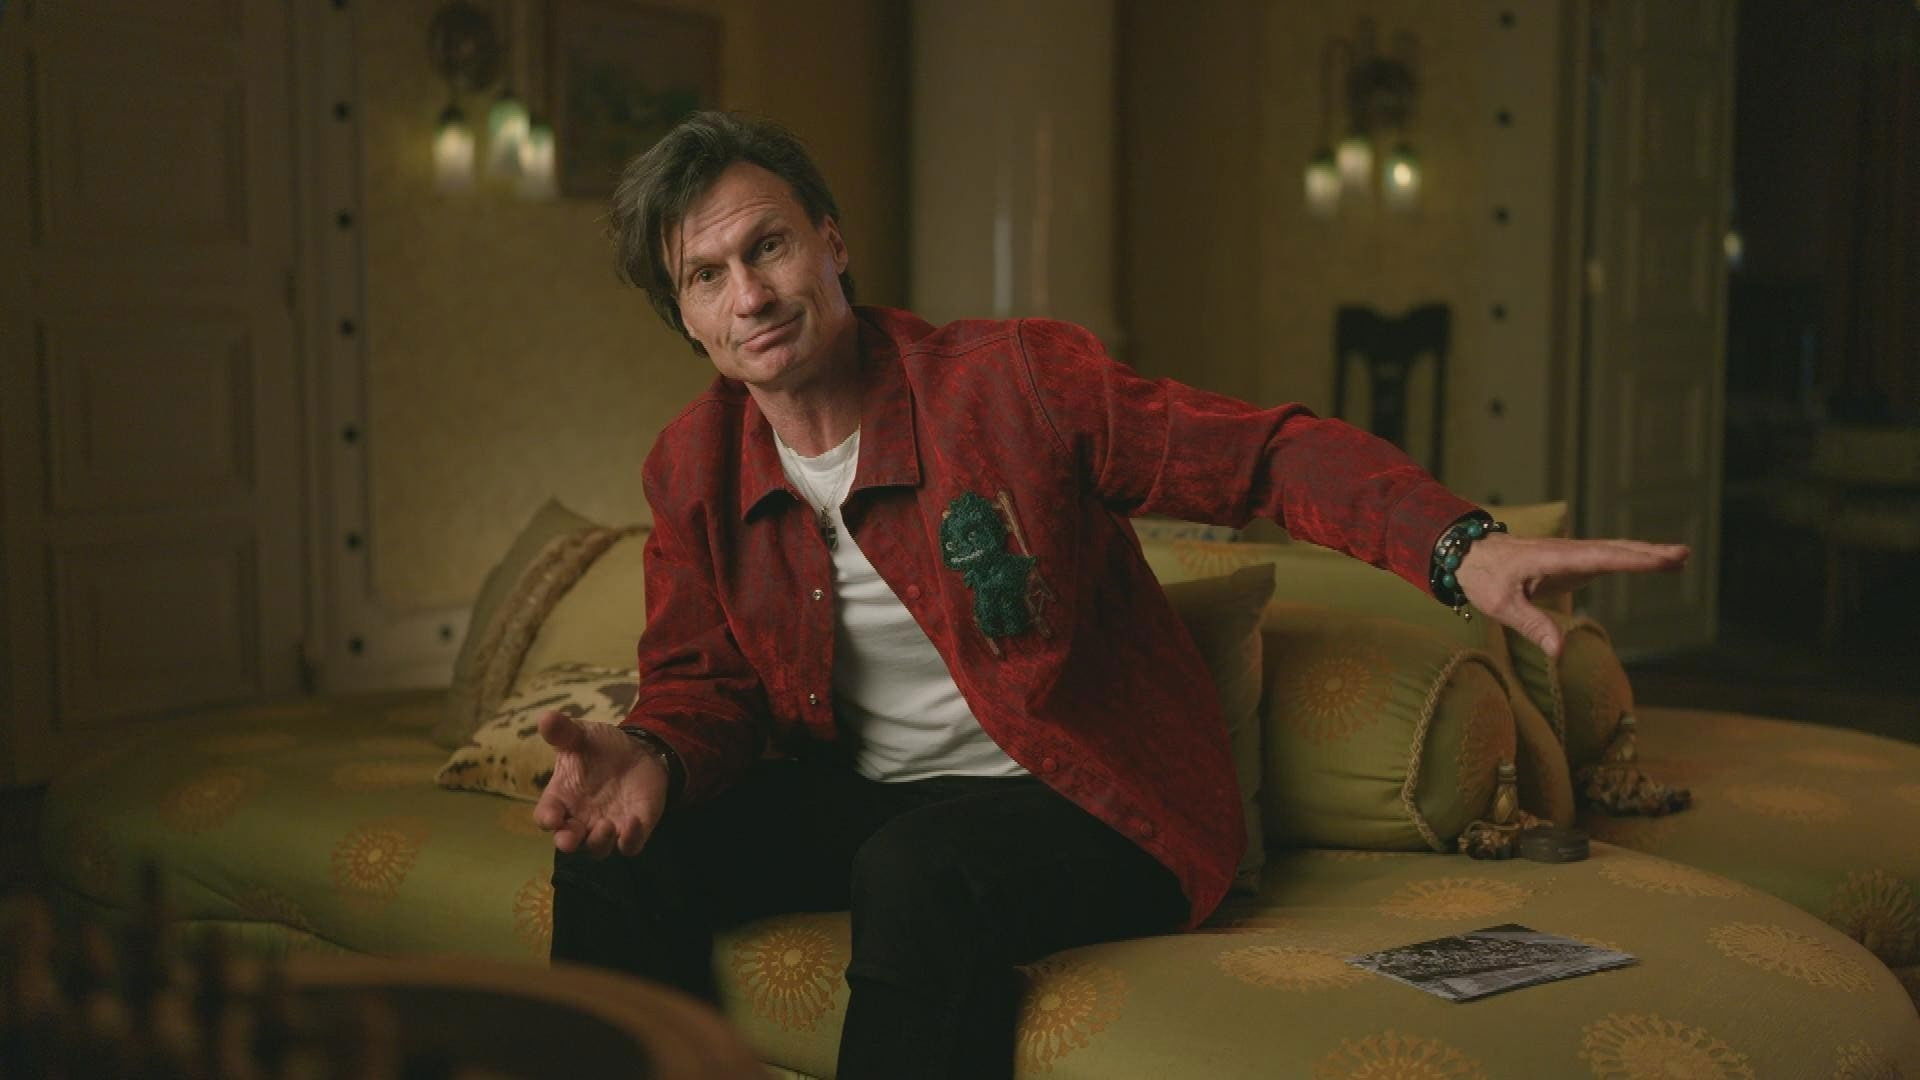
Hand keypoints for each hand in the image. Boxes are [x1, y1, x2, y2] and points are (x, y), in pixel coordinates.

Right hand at [532, 711, 671, 858]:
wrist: (638, 750)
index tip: (552, 817)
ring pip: (598, 850)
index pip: (546, 816)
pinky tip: (634, 821)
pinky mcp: (634, 828)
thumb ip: (563, 731)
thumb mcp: (581, 735)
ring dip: (599, 842)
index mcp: (562, 798)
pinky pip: (630, 846)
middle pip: (568, 842)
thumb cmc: (600, 747)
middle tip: (572, 837)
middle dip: (567, 842)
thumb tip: (545, 717)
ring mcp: (608, 826)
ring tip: (606, 825)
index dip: (547, 819)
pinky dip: (631, 840)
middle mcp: (581, 818)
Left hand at [1455, 533, 1689, 656]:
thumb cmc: (1483, 577)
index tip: (1659, 559)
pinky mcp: (1570, 562)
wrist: (1469, 554)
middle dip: (1648, 554)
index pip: (1599, 558)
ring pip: (1613, 551)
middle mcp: (1566, 552)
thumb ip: (1532, 626)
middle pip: (1614, 551)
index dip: (1631, 560)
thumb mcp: (1501, 605)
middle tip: (1683, 555)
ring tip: (1679, 557)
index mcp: (1552, 558)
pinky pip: (1606, 558)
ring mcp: (1570, 554)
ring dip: (1645, 553)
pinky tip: (1650, 561)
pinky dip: (1630, 558)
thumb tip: (1560, 652)